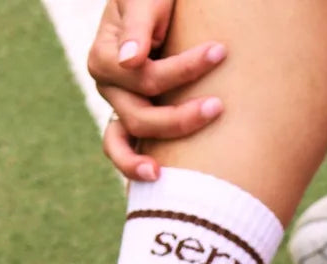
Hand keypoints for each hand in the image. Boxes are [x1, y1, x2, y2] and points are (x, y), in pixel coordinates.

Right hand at [87, 0, 226, 182]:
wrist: (160, 6)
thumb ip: (138, 26)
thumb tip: (131, 62)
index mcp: (106, 57)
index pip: (145, 76)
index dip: (183, 68)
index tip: (220, 51)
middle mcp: (109, 87)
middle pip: (141, 116)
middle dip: (181, 116)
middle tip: (220, 106)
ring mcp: (119, 107)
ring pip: (132, 140)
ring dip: (157, 152)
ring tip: (173, 175)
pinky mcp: (132, 122)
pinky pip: (124, 152)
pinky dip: (134, 169)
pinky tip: (157, 182)